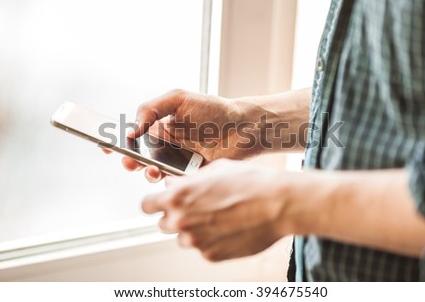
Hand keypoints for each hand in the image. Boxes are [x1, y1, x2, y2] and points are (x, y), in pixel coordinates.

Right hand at [119, 89, 261, 181]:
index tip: (106, 146)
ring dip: (147, 173)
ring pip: (154, 172)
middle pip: (139, 157)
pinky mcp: (190, 175)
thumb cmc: (213, 109)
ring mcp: (178, 161)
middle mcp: (166, 145)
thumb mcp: (178, 99)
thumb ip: (151, 108)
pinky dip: (167, 183)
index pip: (133, 135)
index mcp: (160, 126)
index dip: (117, 141)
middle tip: (129, 161)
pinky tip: (170, 176)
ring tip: (152, 170)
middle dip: (130, 160)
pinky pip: (173, 183)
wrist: (243, 128)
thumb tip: (131, 130)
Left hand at [142, 159, 291, 260]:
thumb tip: (179, 184)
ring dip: (193, 230)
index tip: (159, 203)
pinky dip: (211, 241)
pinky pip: (203, 248)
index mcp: (179, 196)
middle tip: (196, 208)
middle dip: (175, 216)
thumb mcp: (216, 169)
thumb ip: (190, 180)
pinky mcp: (211, 255)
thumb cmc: (251, 182)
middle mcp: (182, 220)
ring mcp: (196, 241)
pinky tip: (228, 228)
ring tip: (217, 218)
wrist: (277, 203)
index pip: (146, 205)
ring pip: (183, 238)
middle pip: (163, 223)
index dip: (154, 203)